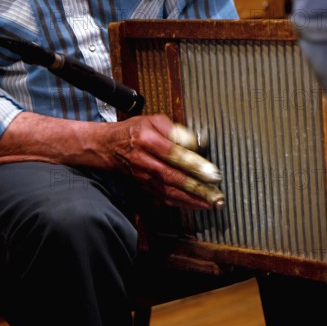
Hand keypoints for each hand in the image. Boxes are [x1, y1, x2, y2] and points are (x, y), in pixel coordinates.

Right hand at [106, 114, 223, 209]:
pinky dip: (181, 203)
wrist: (110, 147)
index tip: (211, 172)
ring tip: (211, 202)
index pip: (174, 154)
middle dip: (196, 187)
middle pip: (173, 176)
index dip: (193, 164)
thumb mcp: (154, 120)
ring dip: (191, 199)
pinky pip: (164, 197)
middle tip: (216, 193)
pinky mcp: (145, 186)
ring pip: (169, 190)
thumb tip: (195, 142)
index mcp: (148, 140)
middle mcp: (145, 161)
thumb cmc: (135, 131)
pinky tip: (196, 205)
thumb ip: (176, 130)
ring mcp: (144, 177)